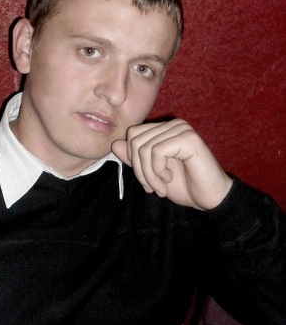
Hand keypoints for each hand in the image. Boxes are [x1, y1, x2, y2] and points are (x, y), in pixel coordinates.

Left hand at [111, 119, 232, 209]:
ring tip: (160, 188)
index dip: (133, 161)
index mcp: (164, 130)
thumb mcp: (152, 173)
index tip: (146, 182)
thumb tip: (115, 144)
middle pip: (135, 140)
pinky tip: (169, 179)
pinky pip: (157, 151)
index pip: (133, 135)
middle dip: (139, 170)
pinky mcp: (189, 138)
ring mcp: (182, 129)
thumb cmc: (184, 186)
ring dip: (149, 175)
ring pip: (144, 148)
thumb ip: (135, 159)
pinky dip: (157, 171)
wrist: (209, 199)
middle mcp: (173, 125)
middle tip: (152, 188)